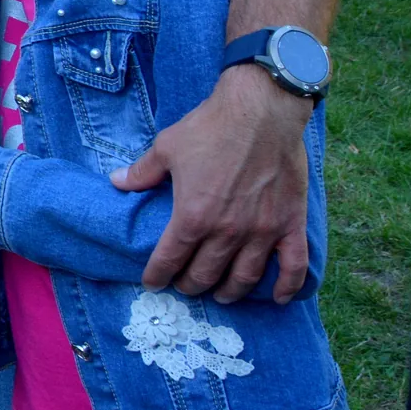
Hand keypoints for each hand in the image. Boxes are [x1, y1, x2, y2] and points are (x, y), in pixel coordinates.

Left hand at [110, 66, 311, 302]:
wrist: (261, 111)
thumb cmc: (210, 128)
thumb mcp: (167, 148)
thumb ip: (142, 171)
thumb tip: (116, 181)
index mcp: (192, 216)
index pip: (169, 259)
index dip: (158, 275)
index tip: (152, 283)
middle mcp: (227, 232)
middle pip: (205, 274)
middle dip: (191, 285)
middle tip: (186, 286)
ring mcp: (262, 231)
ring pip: (244, 278)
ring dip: (230, 292)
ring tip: (222, 295)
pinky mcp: (290, 224)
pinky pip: (293, 266)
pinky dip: (287, 287)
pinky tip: (278, 298)